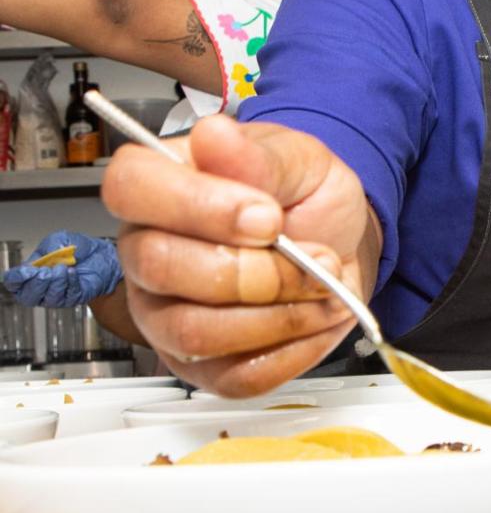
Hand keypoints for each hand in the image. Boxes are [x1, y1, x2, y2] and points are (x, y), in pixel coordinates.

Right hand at [2, 230, 123, 306]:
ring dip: (54, 283)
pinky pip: (67, 296)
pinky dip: (69, 284)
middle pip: (27, 295)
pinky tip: (73, 273)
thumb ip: (48, 247)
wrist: (103, 256)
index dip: (16, 278)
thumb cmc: (80, 249)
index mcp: (33, 271)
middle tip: (45, 271)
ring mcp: (57, 294)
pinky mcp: (74, 298)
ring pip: (47, 298)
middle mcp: (42, 286)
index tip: (26, 271)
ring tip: (62, 268)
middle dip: (36, 283)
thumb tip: (41, 259)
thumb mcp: (60, 239)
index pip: (14, 282)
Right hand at [100, 115, 378, 395]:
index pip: (130, 189)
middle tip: (311, 256)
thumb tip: (214, 136)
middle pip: (161, 268)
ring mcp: (165, 315)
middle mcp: (145, 252)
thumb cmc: (303, 196)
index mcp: (156, 186)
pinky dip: (290, 351)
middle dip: (255, 269)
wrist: (338, 242)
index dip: (197, 207)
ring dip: (277, 314)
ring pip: (195, 331)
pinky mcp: (200, 366)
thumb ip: (258, 156)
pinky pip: (234, 376)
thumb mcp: (297, 159)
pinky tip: (313, 319)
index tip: (266, 215)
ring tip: (321, 287)